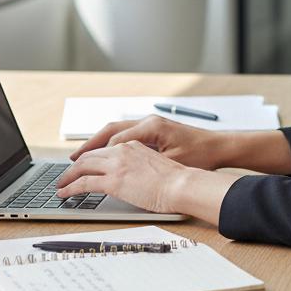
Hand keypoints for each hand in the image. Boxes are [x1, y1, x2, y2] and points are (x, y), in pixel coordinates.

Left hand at [57, 141, 189, 213]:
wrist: (183, 185)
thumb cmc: (176, 180)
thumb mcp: (155, 165)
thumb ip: (139, 166)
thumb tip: (131, 177)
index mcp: (134, 145)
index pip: (104, 148)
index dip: (90, 156)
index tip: (82, 164)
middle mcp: (123, 150)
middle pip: (90, 154)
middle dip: (74, 165)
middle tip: (66, 174)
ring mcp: (117, 165)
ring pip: (82, 166)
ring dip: (68, 176)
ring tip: (60, 185)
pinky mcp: (113, 181)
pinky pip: (83, 183)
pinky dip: (70, 188)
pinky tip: (64, 194)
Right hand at [70, 114, 221, 168]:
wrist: (219, 147)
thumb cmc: (200, 155)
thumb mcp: (169, 163)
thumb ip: (143, 163)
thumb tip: (118, 167)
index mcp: (151, 127)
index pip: (115, 141)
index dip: (97, 156)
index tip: (81, 168)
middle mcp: (148, 122)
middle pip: (110, 131)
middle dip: (90, 146)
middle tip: (72, 160)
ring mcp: (151, 126)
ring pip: (116, 132)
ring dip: (98, 144)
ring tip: (81, 157)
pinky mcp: (154, 132)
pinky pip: (126, 135)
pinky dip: (111, 144)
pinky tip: (104, 156)